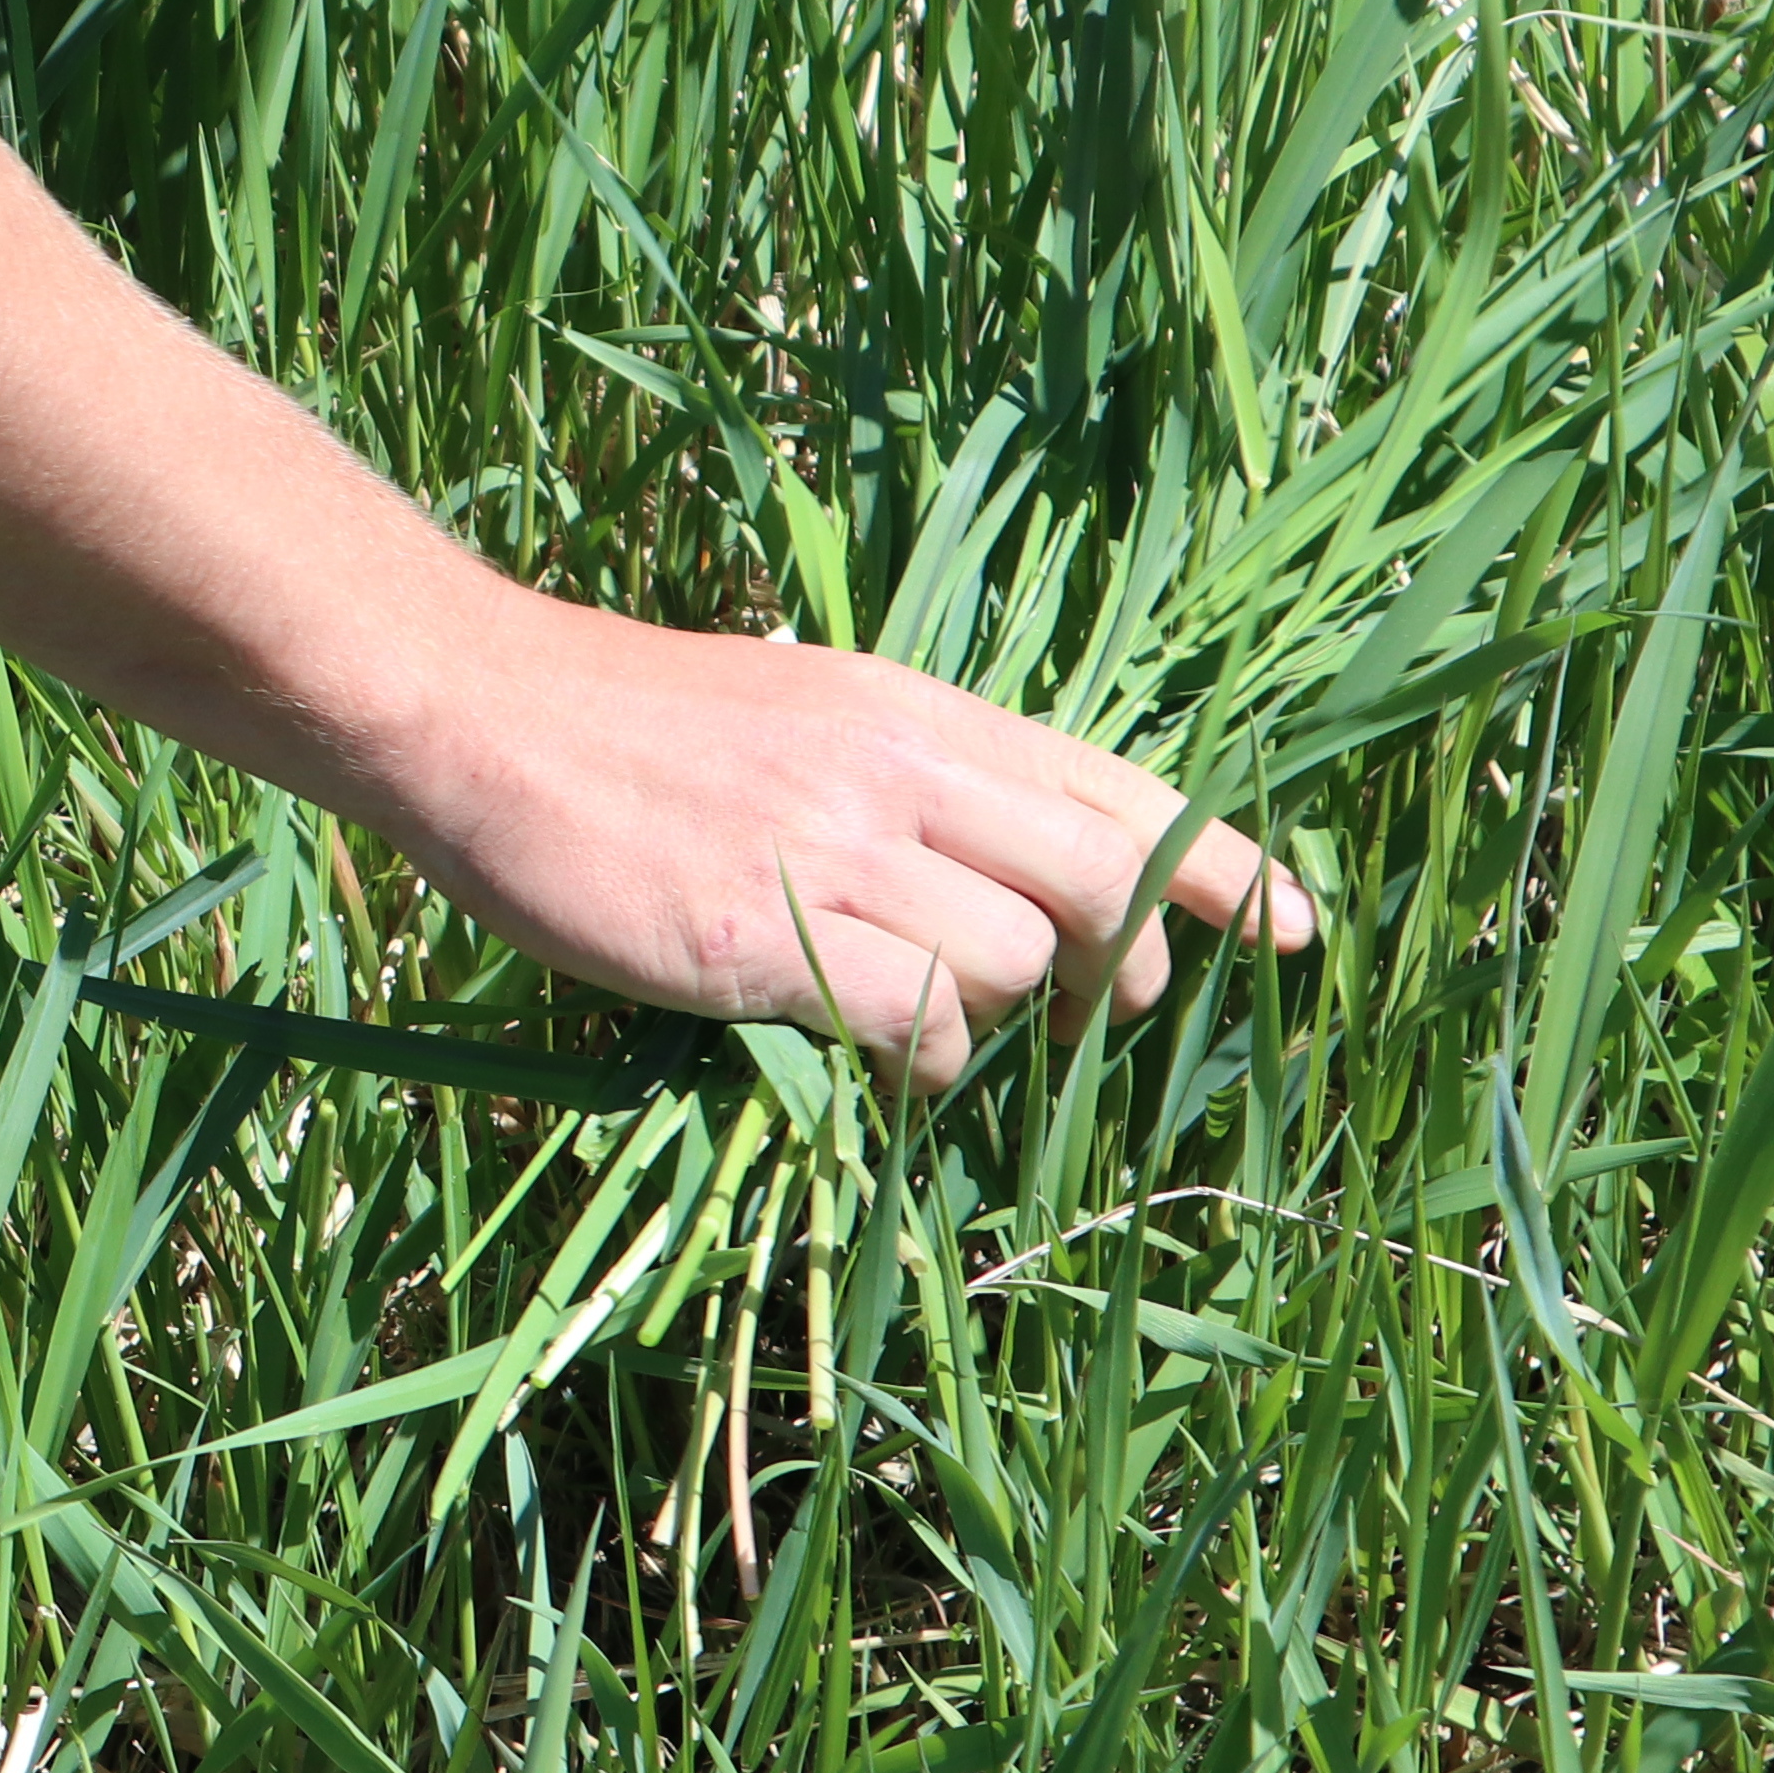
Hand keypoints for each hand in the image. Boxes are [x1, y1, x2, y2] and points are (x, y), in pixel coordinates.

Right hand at [382, 590, 1317, 1091]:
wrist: (476, 710)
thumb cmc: (623, 724)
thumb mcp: (798, 708)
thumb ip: (905, 775)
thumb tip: (999, 875)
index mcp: (916, 709)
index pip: (1119, 783)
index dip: (1223, 865)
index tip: (1297, 927)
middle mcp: (899, 769)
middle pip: (1106, 878)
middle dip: (1130, 968)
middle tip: (1093, 1018)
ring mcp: (833, 850)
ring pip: (1017, 962)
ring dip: (1001, 1020)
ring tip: (931, 1029)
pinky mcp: (762, 935)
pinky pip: (916, 1023)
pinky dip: (926, 1064)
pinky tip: (876, 1060)